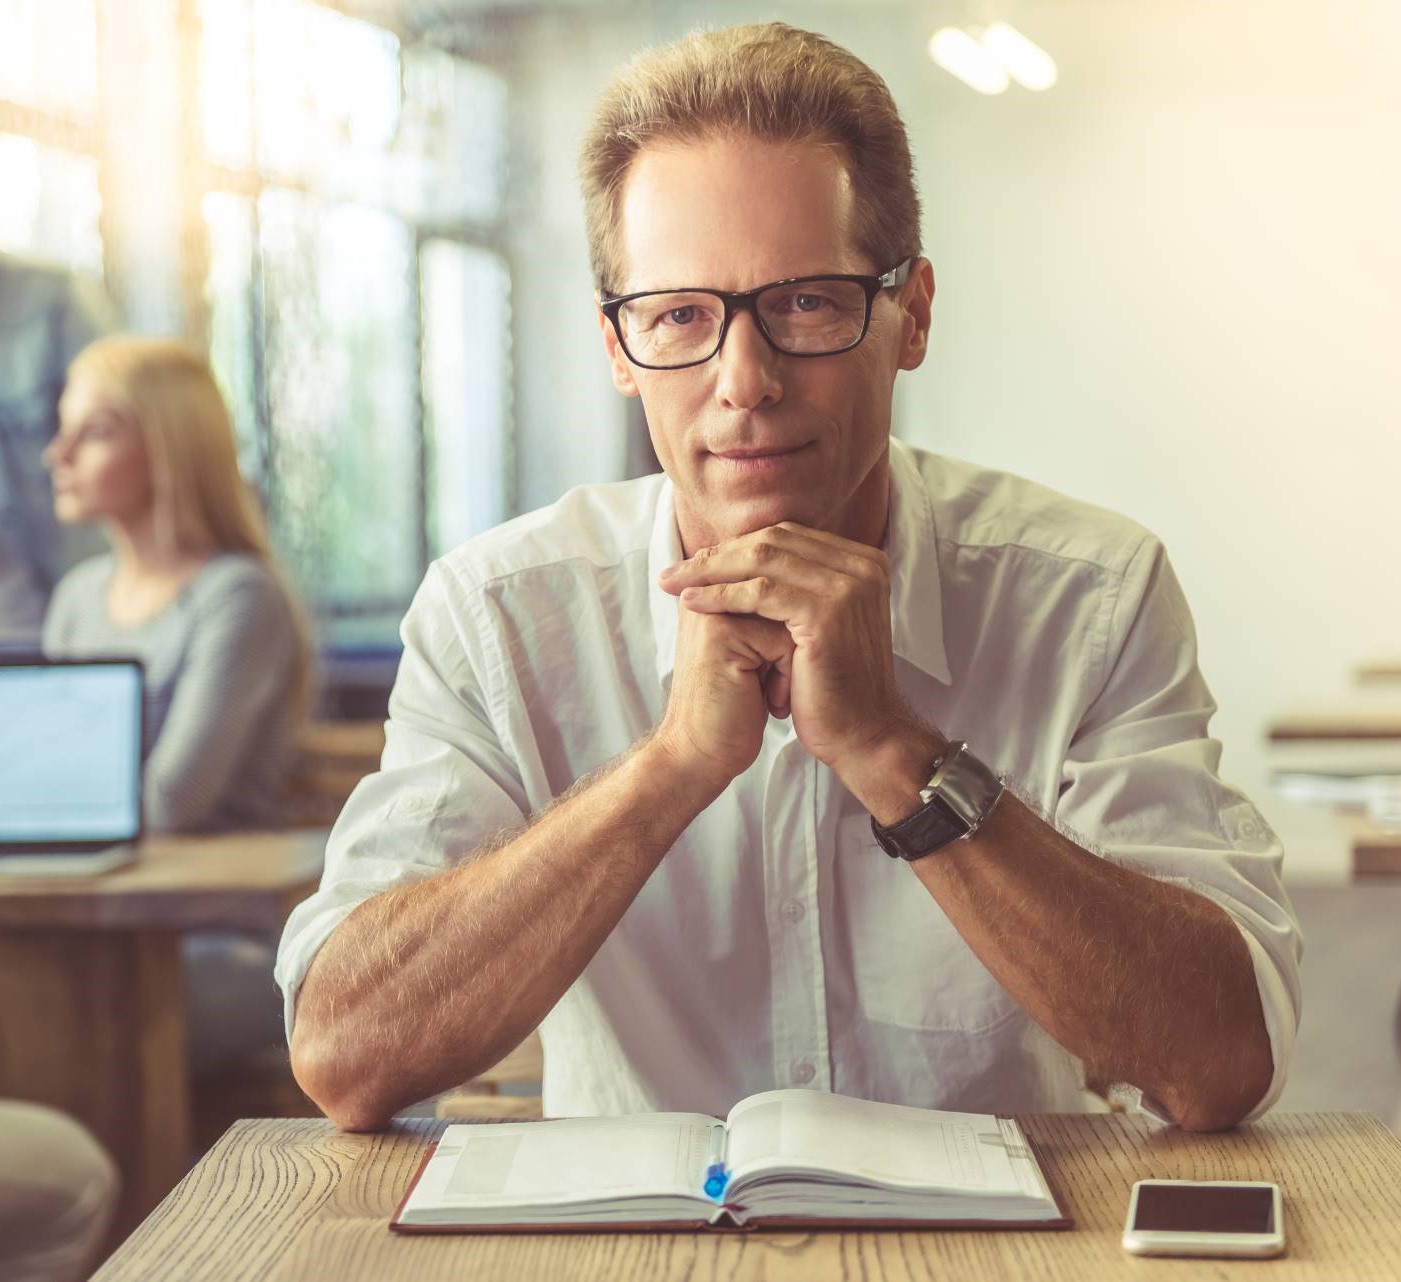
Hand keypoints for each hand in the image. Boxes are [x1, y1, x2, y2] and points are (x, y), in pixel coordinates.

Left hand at [658, 522, 918, 778]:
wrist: (864, 735)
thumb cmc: (832, 685)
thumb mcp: (818, 621)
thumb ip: (796, 585)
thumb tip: (739, 555)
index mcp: (863, 561)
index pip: (786, 536)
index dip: (735, 546)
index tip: (694, 564)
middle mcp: (863, 566)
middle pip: (774, 541)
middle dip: (717, 555)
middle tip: (674, 572)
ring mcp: (849, 588)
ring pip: (764, 561)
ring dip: (711, 572)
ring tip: (674, 585)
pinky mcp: (829, 615)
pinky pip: (762, 593)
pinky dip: (722, 595)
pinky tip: (693, 604)